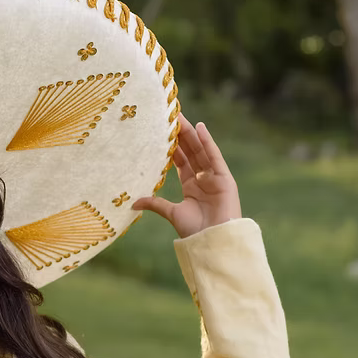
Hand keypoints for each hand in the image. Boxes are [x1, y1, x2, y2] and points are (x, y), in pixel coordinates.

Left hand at [131, 114, 242, 237]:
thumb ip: (155, 204)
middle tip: (170, 115)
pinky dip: (208, 142)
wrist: (212, 241)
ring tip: (180, 116)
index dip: (172, 146)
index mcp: (191, 185)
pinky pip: (214, 156)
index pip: (180, 160)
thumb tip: (133, 202)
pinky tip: (200, 128)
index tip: (162, 131)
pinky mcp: (224, 178)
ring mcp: (214, 177)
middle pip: (190, 151)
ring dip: (191, 133)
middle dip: (180, 134)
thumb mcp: (171, 213)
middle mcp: (203, 178)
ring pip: (200, 150)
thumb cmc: (194, 231)